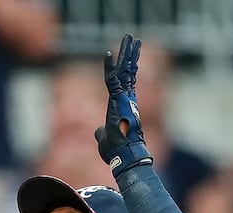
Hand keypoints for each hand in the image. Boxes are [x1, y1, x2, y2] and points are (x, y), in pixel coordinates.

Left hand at [94, 34, 151, 178]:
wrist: (123, 155)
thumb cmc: (116, 151)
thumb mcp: (105, 139)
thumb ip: (101, 132)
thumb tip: (98, 131)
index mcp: (123, 106)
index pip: (124, 83)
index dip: (126, 70)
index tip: (129, 59)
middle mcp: (126, 100)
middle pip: (128, 72)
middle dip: (130, 55)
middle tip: (134, 40)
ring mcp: (124, 99)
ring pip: (124, 71)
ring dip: (127, 54)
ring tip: (131, 38)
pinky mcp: (118, 100)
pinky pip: (112, 79)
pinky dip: (109, 67)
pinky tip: (108, 53)